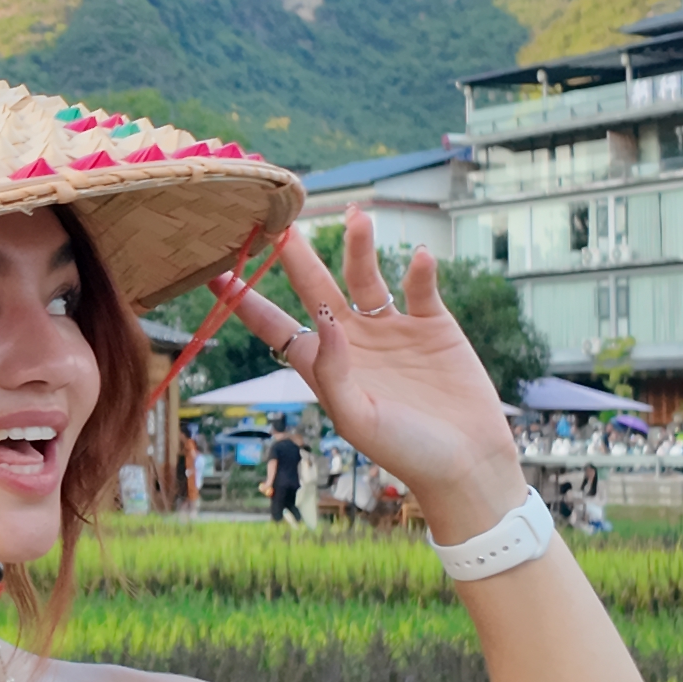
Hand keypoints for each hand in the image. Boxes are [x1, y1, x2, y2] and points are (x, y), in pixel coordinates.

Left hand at [209, 212, 523, 541]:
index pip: (273, 325)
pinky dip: (419, 271)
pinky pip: (420, 288)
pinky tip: (419, 257)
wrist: (468, 464)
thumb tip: (323, 319)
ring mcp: (392, 328)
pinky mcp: (433, 325)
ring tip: (357, 217)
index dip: (244, 299)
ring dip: (360, 247)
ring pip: (366, 276)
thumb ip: (334, 372)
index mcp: (323, 364)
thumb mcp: (358, 420)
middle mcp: (352, 340)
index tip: (214, 271)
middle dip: (297, 255)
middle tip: (280, 217)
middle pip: (315, 286)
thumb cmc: (406, 453)